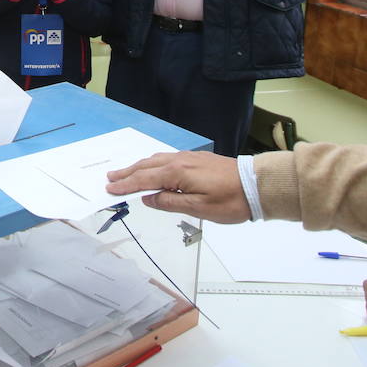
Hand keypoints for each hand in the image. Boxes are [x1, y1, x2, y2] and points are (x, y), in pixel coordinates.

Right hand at [105, 150, 250, 222]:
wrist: (256, 185)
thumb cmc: (231, 200)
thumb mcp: (199, 208)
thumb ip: (170, 202)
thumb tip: (149, 198)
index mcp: (177, 173)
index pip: (144, 180)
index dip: (126, 186)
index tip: (110, 189)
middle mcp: (179, 161)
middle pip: (146, 166)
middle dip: (127, 173)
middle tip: (109, 178)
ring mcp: (188, 157)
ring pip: (156, 160)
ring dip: (138, 167)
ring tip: (125, 173)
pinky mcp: (196, 158)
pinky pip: (166, 158)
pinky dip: (152, 163)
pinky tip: (152, 168)